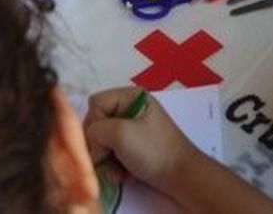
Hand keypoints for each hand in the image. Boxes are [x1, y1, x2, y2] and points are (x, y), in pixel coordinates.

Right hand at [83, 87, 204, 190]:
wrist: (180, 176)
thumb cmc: (153, 150)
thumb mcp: (121, 134)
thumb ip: (96, 130)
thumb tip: (91, 142)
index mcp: (131, 96)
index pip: (95, 103)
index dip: (93, 124)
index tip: (101, 144)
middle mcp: (131, 108)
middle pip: (97, 123)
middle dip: (100, 145)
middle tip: (109, 159)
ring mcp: (134, 129)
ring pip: (104, 142)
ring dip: (108, 160)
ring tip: (120, 170)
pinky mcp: (135, 147)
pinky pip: (114, 154)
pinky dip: (117, 166)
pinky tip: (127, 174)